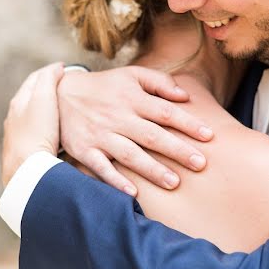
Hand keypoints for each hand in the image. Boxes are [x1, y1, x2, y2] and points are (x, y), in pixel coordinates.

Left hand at [2, 63, 64, 186]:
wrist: (26, 171)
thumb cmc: (36, 133)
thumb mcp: (43, 98)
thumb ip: (48, 79)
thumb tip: (56, 68)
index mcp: (17, 102)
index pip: (34, 79)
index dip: (50, 71)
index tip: (64, 69)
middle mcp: (14, 118)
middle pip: (31, 97)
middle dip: (46, 90)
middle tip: (63, 87)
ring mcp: (17, 137)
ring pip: (32, 117)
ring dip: (45, 110)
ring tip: (61, 110)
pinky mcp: (23, 154)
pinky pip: (35, 134)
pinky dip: (45, 128)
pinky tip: (54, 134)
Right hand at [57, 66, 212, 194]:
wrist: (59, 95)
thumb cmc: (104, 87)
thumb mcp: (130, 75)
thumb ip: (159, 82)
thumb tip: (185, 96)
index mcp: (132, 99)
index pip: (165, 112)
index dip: (188, 124)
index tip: (209, 136)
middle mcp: (118, 117)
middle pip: (152, 136)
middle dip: (178, 150)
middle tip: (201, 164)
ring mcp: (101, 135)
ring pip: (130, 154)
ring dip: (152, 169)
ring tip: (174, 182)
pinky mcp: (85, 150)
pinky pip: (101, 168)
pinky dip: (116, 180)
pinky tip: (133, 193)